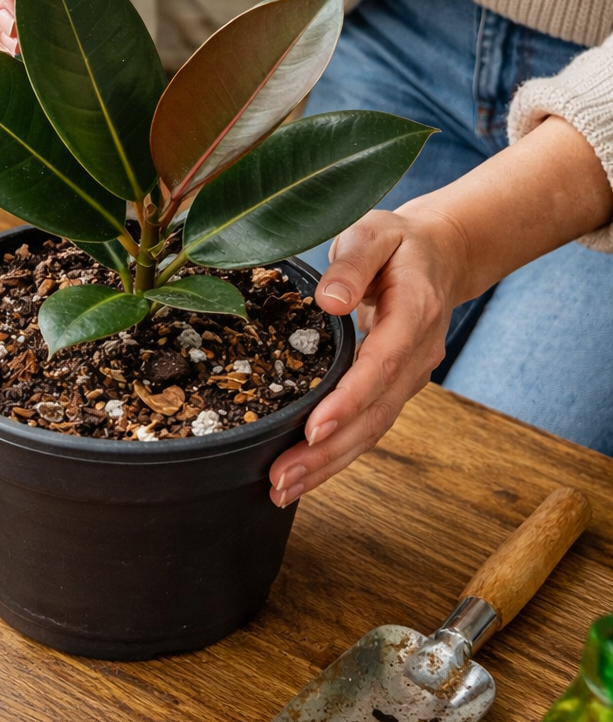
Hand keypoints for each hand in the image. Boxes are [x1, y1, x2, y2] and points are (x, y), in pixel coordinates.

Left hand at [267, 203, 468, 505]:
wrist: (440, 254)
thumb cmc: (398, 242)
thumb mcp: (375, 232)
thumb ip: (353, 262)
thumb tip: (331, 300)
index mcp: (415, 313)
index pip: (382, 365)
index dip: (349, 401)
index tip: (313, 430)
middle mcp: (416, 355)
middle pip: (375, 414)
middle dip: (329, 452)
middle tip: (282, 479)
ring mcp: (408, 377)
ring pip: (372, 430)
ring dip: (329, 465)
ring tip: (282, 490)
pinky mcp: (393, 387)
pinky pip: (367, 426)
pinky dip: (336, 454)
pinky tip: (302, 475)